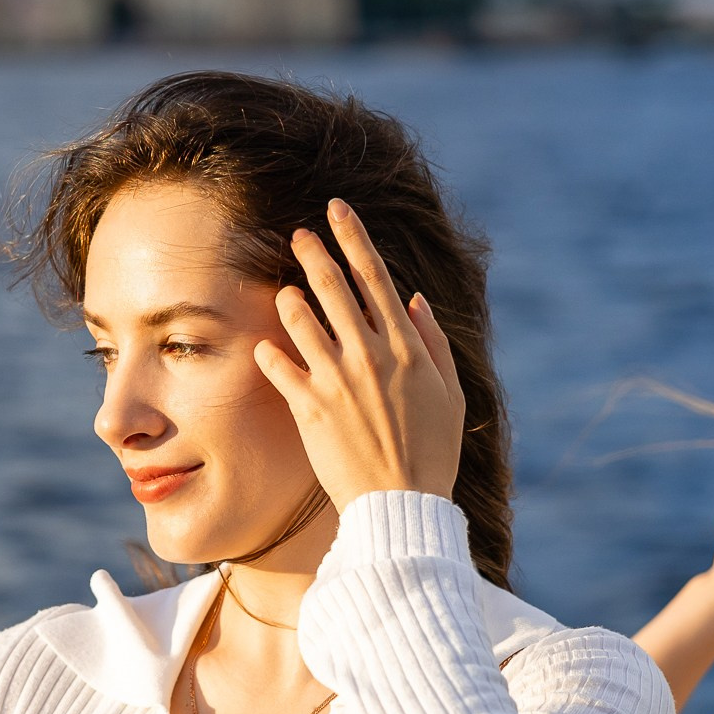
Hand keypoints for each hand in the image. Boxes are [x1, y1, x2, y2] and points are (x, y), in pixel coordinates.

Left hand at [253, 200, 464, 509]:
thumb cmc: (431, 452)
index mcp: (405, 346)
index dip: (353, 236)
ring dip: (288, 298)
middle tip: (296, 234)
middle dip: (312, 252)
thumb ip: (433, 343)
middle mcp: (369, 354)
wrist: (401, 504)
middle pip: (333, 286)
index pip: (375, 275)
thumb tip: (414, 300)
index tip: (336, 209)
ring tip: (285, 292)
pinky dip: (269, 351)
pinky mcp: (309, 406)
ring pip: (299, 318)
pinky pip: (279, 365)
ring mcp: (336, 378)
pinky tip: (264, 347)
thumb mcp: (449, 394)